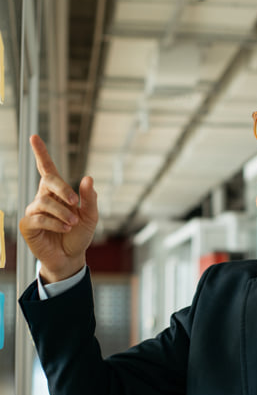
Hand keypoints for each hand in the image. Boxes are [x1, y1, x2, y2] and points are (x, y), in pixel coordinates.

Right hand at [19, 135, 97, 282]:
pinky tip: (64, 228)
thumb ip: (90, 199)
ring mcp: (34, 211)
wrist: (71, 257)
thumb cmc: (79, 235)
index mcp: (58, 192)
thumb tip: (88, 177)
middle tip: (75, 202)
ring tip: (72, 223)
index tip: (34, 137)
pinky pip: (39, 218)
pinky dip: (55, 223)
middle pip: (48, 181)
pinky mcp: (28, 225)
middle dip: (63, 188)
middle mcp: (43, 198)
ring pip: (45, 202)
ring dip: (62, 212)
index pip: (47, 169)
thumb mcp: (90, 216)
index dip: (41, 153)